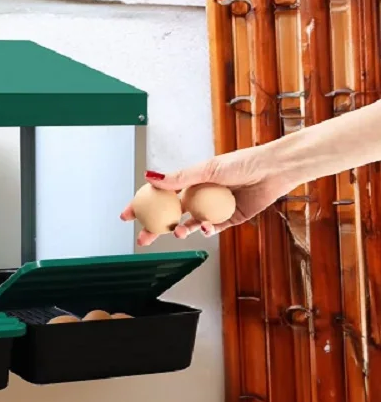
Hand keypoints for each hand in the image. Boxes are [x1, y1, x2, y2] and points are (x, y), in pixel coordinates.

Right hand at [120, 145, 295, 246]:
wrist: (274, 170)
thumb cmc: (243, 162)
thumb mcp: (206, 169)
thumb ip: (179, 178)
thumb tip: (151, 177)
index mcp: (190, 182)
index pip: (159, 196)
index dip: (141, 205)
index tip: (127, 215)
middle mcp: (200, 195)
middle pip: (171, 214)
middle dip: (155, 228)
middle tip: (143, 238)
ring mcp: (213, 208)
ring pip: (190, 224)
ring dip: (182, 230)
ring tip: (179, 232)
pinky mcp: (229, 219)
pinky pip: (213, 229)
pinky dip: (207, 230)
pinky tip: (206, 227)